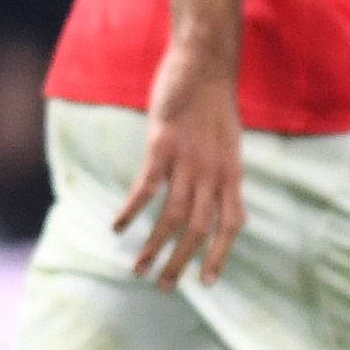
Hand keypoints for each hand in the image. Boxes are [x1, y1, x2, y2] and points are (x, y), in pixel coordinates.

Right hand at [115, 44, 246, 288]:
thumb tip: (231, 208)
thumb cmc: (214, 101)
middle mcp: (213, 172)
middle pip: (199, 229)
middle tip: (163, 287)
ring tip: (137, 268)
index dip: (218, 256)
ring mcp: (188, 159)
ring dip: (154, 246)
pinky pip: (147, 186)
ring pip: (173, 215)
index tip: (206, 283)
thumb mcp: (230, 142)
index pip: (230, 225)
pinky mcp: (162, 144)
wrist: (204, 63)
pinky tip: (117, 226)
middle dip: (180, 262)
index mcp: (231, 173)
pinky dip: (132, 209)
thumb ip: (226, 175)